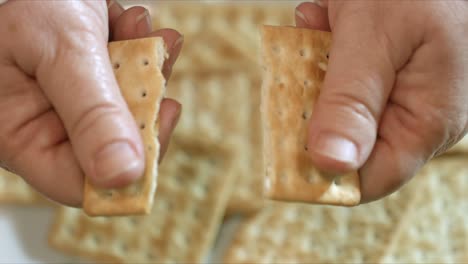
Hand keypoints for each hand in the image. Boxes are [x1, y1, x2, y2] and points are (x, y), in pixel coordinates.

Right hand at [0, 0, 182, 205]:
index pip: (82, 183)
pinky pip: (123, 78)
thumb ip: (91, 112)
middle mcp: (45, 126)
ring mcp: (69, 104)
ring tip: (141, 27)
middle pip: (115, 144)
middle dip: (143, 100)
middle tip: (158, 62)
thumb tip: (124, 174)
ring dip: (144, 66)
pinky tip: (134, 24)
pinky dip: (136, 49)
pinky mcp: (87, 80)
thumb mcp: (59, 51)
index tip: (162, 119)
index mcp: (22, 136)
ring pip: (126, 107)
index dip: (129, 165)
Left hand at [296, 1, 467, 201]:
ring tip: (323, 23)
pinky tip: (330, 17)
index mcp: (425, 120)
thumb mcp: (376, 37)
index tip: (282, 149)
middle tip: (305, 62)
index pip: (369, 179)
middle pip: (346, 139)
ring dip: (320, 67)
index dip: (323, 174)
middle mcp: (415, 114)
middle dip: (316, 103)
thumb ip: (351, 101)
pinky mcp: (387, 71)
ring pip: (340, 104)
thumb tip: (329, 164)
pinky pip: (346, 76)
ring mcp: (402, 91)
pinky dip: (329, 49)